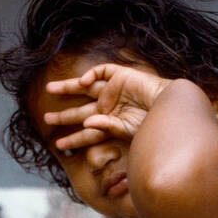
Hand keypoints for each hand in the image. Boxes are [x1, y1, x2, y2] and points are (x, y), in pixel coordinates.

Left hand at [44, 63, 171, 150]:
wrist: (170, 106)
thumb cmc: (153, 125)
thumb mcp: (128, 132)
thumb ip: (106, 128)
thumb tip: (87, 123)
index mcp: (110, 124)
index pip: (86, 133)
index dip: (73, 139)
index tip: (58, 146)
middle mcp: (109, 107)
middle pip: (80, 110)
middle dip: (63, 115)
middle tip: (47, 118)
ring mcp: (114, 90)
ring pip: (85, 87)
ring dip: (68, 88)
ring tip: (50, 89)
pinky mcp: (120, 76)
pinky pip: (102, 71)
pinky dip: (92, 74)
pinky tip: (84, 81)